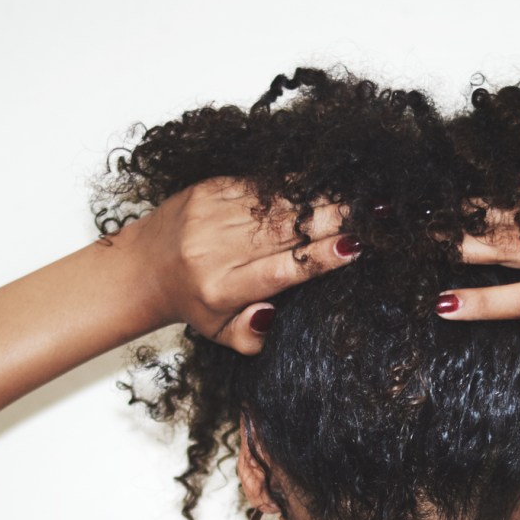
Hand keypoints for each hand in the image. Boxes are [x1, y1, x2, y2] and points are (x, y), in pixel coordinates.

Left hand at [130, 177, 361, 352]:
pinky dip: (295, 184)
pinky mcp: (210, 189)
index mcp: (221, 288)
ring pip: (279, 203)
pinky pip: (263, 184)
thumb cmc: (192, 301)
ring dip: (322, 198)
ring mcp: (211, 214)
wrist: (144, 265)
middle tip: (376, 212)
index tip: (354, 249)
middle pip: (286, 230)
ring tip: (359, 195)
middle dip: (334, 219)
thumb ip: (251, 336)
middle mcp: (215, 249)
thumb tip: (273, 316)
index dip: (319, 259)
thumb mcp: (219, 333)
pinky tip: (325, 183)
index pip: (281, 270)